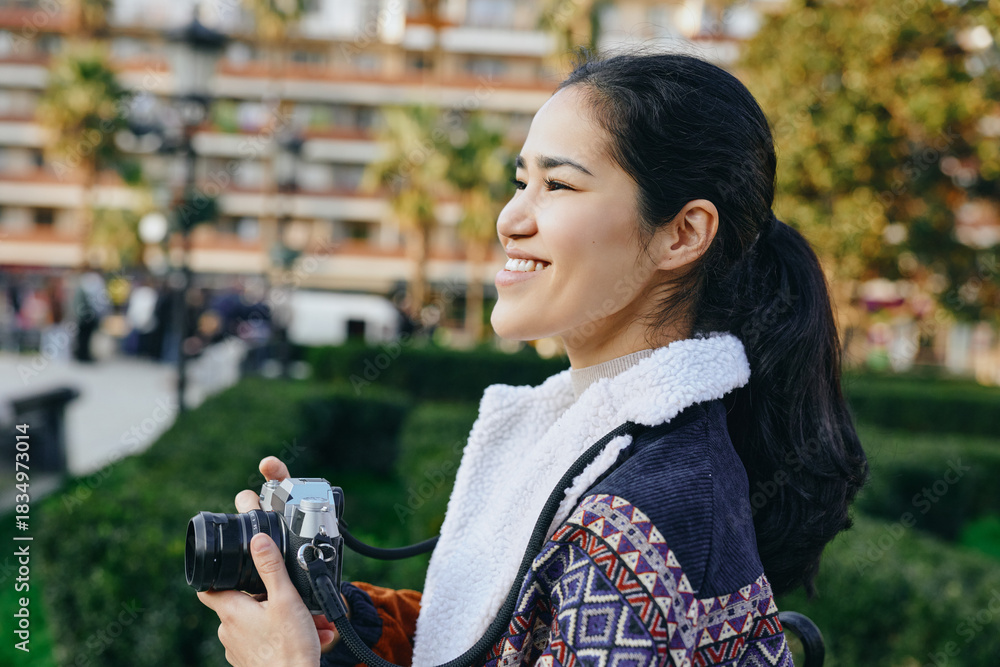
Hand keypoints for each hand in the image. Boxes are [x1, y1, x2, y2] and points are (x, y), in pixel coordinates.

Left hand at [198, 532, 324, 665]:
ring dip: (279, 616)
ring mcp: (237, 649)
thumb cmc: (289, 648)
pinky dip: (281, 634)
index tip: (229, 567)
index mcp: (232, 611)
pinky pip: (263, 640)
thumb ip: (271, 568)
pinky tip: (305, 635)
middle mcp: (228, 631)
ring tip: (308, 619)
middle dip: (267, 597)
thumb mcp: (285, 599)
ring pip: (256, 622)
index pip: (209, 587)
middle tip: (292, 598)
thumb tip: (258, 541)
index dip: (217, 574)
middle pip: (241, 603)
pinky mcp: (249, 661)